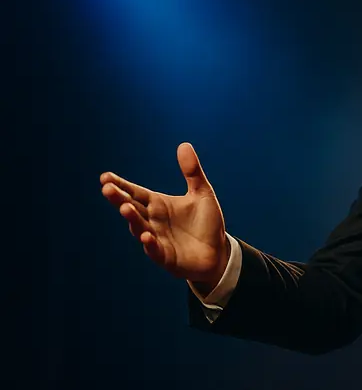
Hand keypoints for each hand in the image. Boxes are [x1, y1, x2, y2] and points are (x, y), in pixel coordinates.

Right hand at [101, 142, 228, 290]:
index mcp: (158, 204)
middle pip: (133, 208)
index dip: (121, 185)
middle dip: (119, 199)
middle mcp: (153, 221)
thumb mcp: (202, 193)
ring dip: (132, 219)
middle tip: (107, 188)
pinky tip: (146, 236)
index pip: (136, 193)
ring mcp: (157, 239)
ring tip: (125, 208)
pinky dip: (149, 244)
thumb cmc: (206, 223)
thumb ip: (192, 172)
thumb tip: (184, 145)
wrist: (217, 251)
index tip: (105, 177)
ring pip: (140, 228)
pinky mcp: (165, 256)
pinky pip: (154, 250)